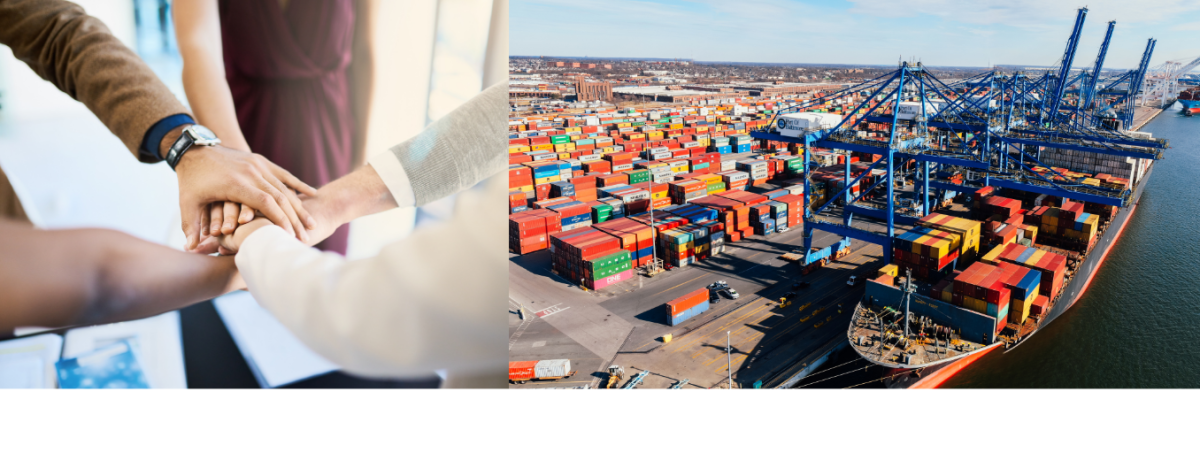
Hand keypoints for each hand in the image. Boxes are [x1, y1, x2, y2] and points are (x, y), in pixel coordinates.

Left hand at [169, 138, 316, 249]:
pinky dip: (299, 185)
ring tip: (312, 225)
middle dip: (294, 220)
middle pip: (280, 198)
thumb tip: (189, 250)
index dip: (280, 220)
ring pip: (285, 188)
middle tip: (304, 238)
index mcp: (236, 183)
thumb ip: (190, 227)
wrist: (193, 148)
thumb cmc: (190, 180)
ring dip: (299, 207)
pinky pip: (284, 174)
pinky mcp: (260, 160)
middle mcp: (251, 172)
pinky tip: (313, 194)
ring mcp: (258, 164)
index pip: (266, 203)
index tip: (290, 236)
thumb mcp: (187, 203)